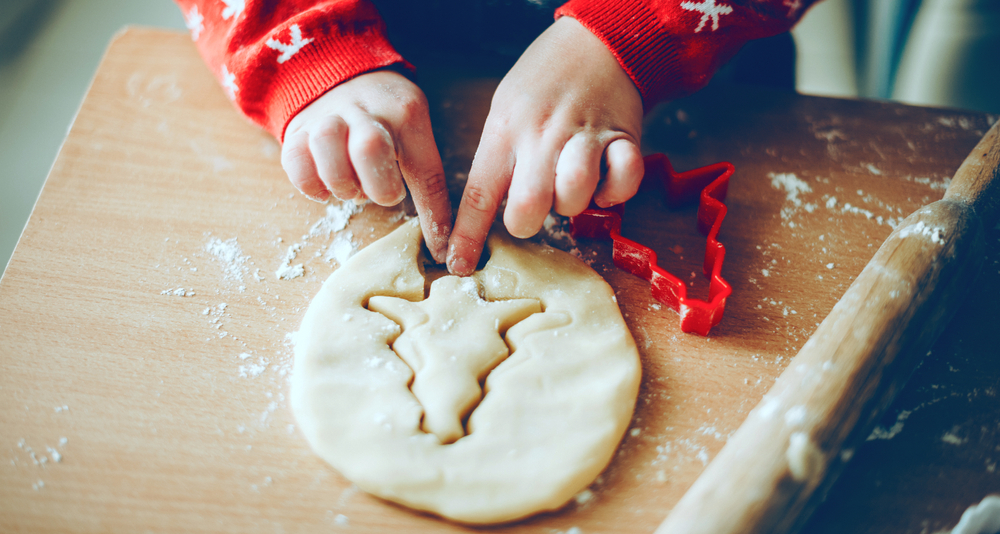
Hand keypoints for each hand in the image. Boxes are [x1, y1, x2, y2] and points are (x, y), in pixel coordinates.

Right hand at [282, 70, 451, 261]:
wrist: (335, 75)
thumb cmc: (383, 117)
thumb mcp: (411, 129)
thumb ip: (422, 170)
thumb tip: (441, 237)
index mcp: (406, 113)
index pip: (425, 170)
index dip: (433, 215)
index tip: (440, 250)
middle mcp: (365, 109)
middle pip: (369, 148)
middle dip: (378, 186)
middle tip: (381, 194)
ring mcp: (327, 115)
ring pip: (326, 146)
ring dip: (341, 182)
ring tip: (350, 188)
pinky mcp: (296, 129)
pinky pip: (295, 160)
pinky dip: (310, 184)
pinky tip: (324, 185)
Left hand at [446, 16, 643, 274]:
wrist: (597, 42)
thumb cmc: (543, 82)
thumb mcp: (505, 109)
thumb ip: (499, 157)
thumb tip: (488, 212)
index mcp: (505, 130)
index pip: (479, 193)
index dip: (467, 235)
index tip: (458, 264)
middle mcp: (542, 136)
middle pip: (528, 206)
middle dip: (527, 223)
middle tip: (534, 209)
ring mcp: (584, 136)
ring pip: (575, 196)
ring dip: (572, 204)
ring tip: (570, 186)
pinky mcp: (623, 137)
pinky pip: (624, 181)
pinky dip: (616, 191)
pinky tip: (606, 179)